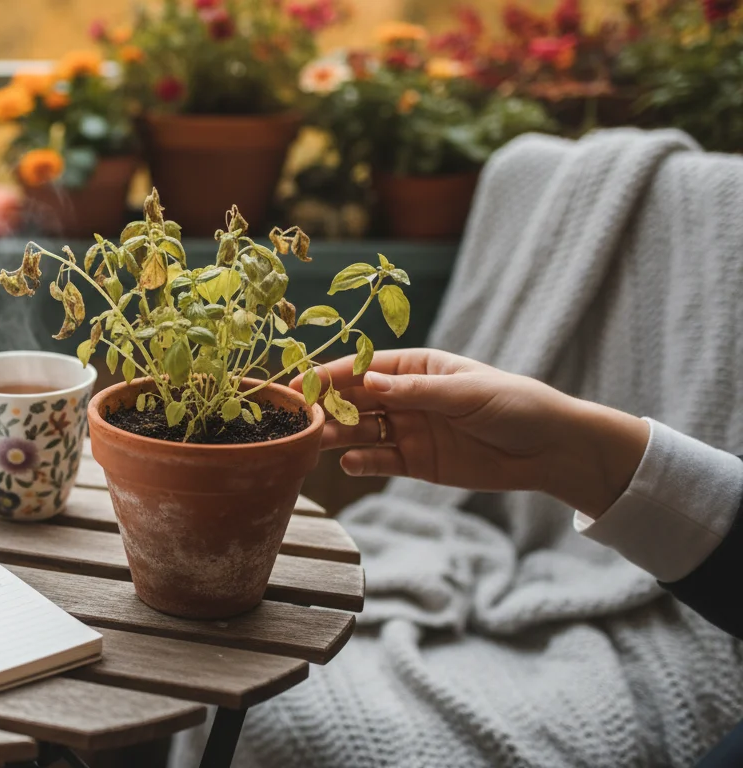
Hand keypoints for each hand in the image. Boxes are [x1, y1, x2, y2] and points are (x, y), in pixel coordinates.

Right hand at [292, 349, 648, 516]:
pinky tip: (350, 462)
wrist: (551, 450)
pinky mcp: (416, 462)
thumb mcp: (466, 392)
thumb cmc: (515, 405)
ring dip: (339, 434)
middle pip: (356, 399)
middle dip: (328, 405)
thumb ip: (415, 390)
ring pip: (362, 430)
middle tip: (299, 416)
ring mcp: (409, 430)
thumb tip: (367, 380)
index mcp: (419, 368)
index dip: (332, 374)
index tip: (301, 383)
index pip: (366, 368)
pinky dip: (363, 462)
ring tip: (316, 441)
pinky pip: (380, 460)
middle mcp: (407, 397)